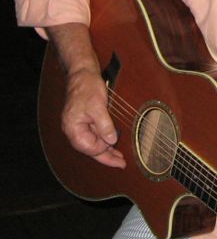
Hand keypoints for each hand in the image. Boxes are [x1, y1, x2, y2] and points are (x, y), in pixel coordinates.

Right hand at [47, 23, 125, 167]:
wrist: (82, 73)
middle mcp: (73, 130)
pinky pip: (93, 136)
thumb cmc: (88, 87)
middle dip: (106, 157)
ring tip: (119, 158)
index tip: (117, 151)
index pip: (88, 147)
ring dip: (105, 151)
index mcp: (73, 127)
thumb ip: (104, 125)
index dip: (103, 150)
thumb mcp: (98, 106)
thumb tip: (111, 141)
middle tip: (121, 164)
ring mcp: (78, 126)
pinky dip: (103, 141)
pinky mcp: (84, 122)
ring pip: (92, 144)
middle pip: (90, 149)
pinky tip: (112, 145)